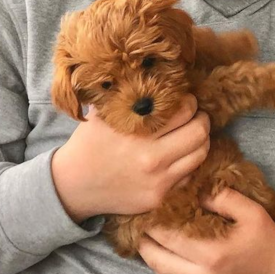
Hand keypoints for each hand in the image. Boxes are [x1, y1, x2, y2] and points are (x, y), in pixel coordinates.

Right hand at [51, 95, 209, 222]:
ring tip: (189, 135)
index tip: (183, 101)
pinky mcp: (159, 198)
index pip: (185, 110)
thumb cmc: (89, 144)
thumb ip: (129, 98)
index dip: (189, 102)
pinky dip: (188, 164)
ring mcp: (158, 182)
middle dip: (201, 120)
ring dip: (200, 142)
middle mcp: (152, 158)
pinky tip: (177, 156)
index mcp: (139, 133)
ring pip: (200, 155)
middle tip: (195, 116)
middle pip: (200, 132)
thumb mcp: (104, 114)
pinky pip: (188, 176)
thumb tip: (155, 75)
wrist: (73, 185)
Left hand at [137, 188, 274, 273]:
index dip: (152, 218)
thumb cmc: (267, 242)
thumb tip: (192, 189)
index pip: (166, 234)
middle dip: (143, 235)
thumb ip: (220, 197)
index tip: (148, 204)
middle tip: (140, 217)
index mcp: (212, 253)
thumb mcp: (250, 212)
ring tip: (146, 233)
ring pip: (158, 271)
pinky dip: (161, 266)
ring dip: (149, 251)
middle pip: (154, 255)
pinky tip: (161, 251)